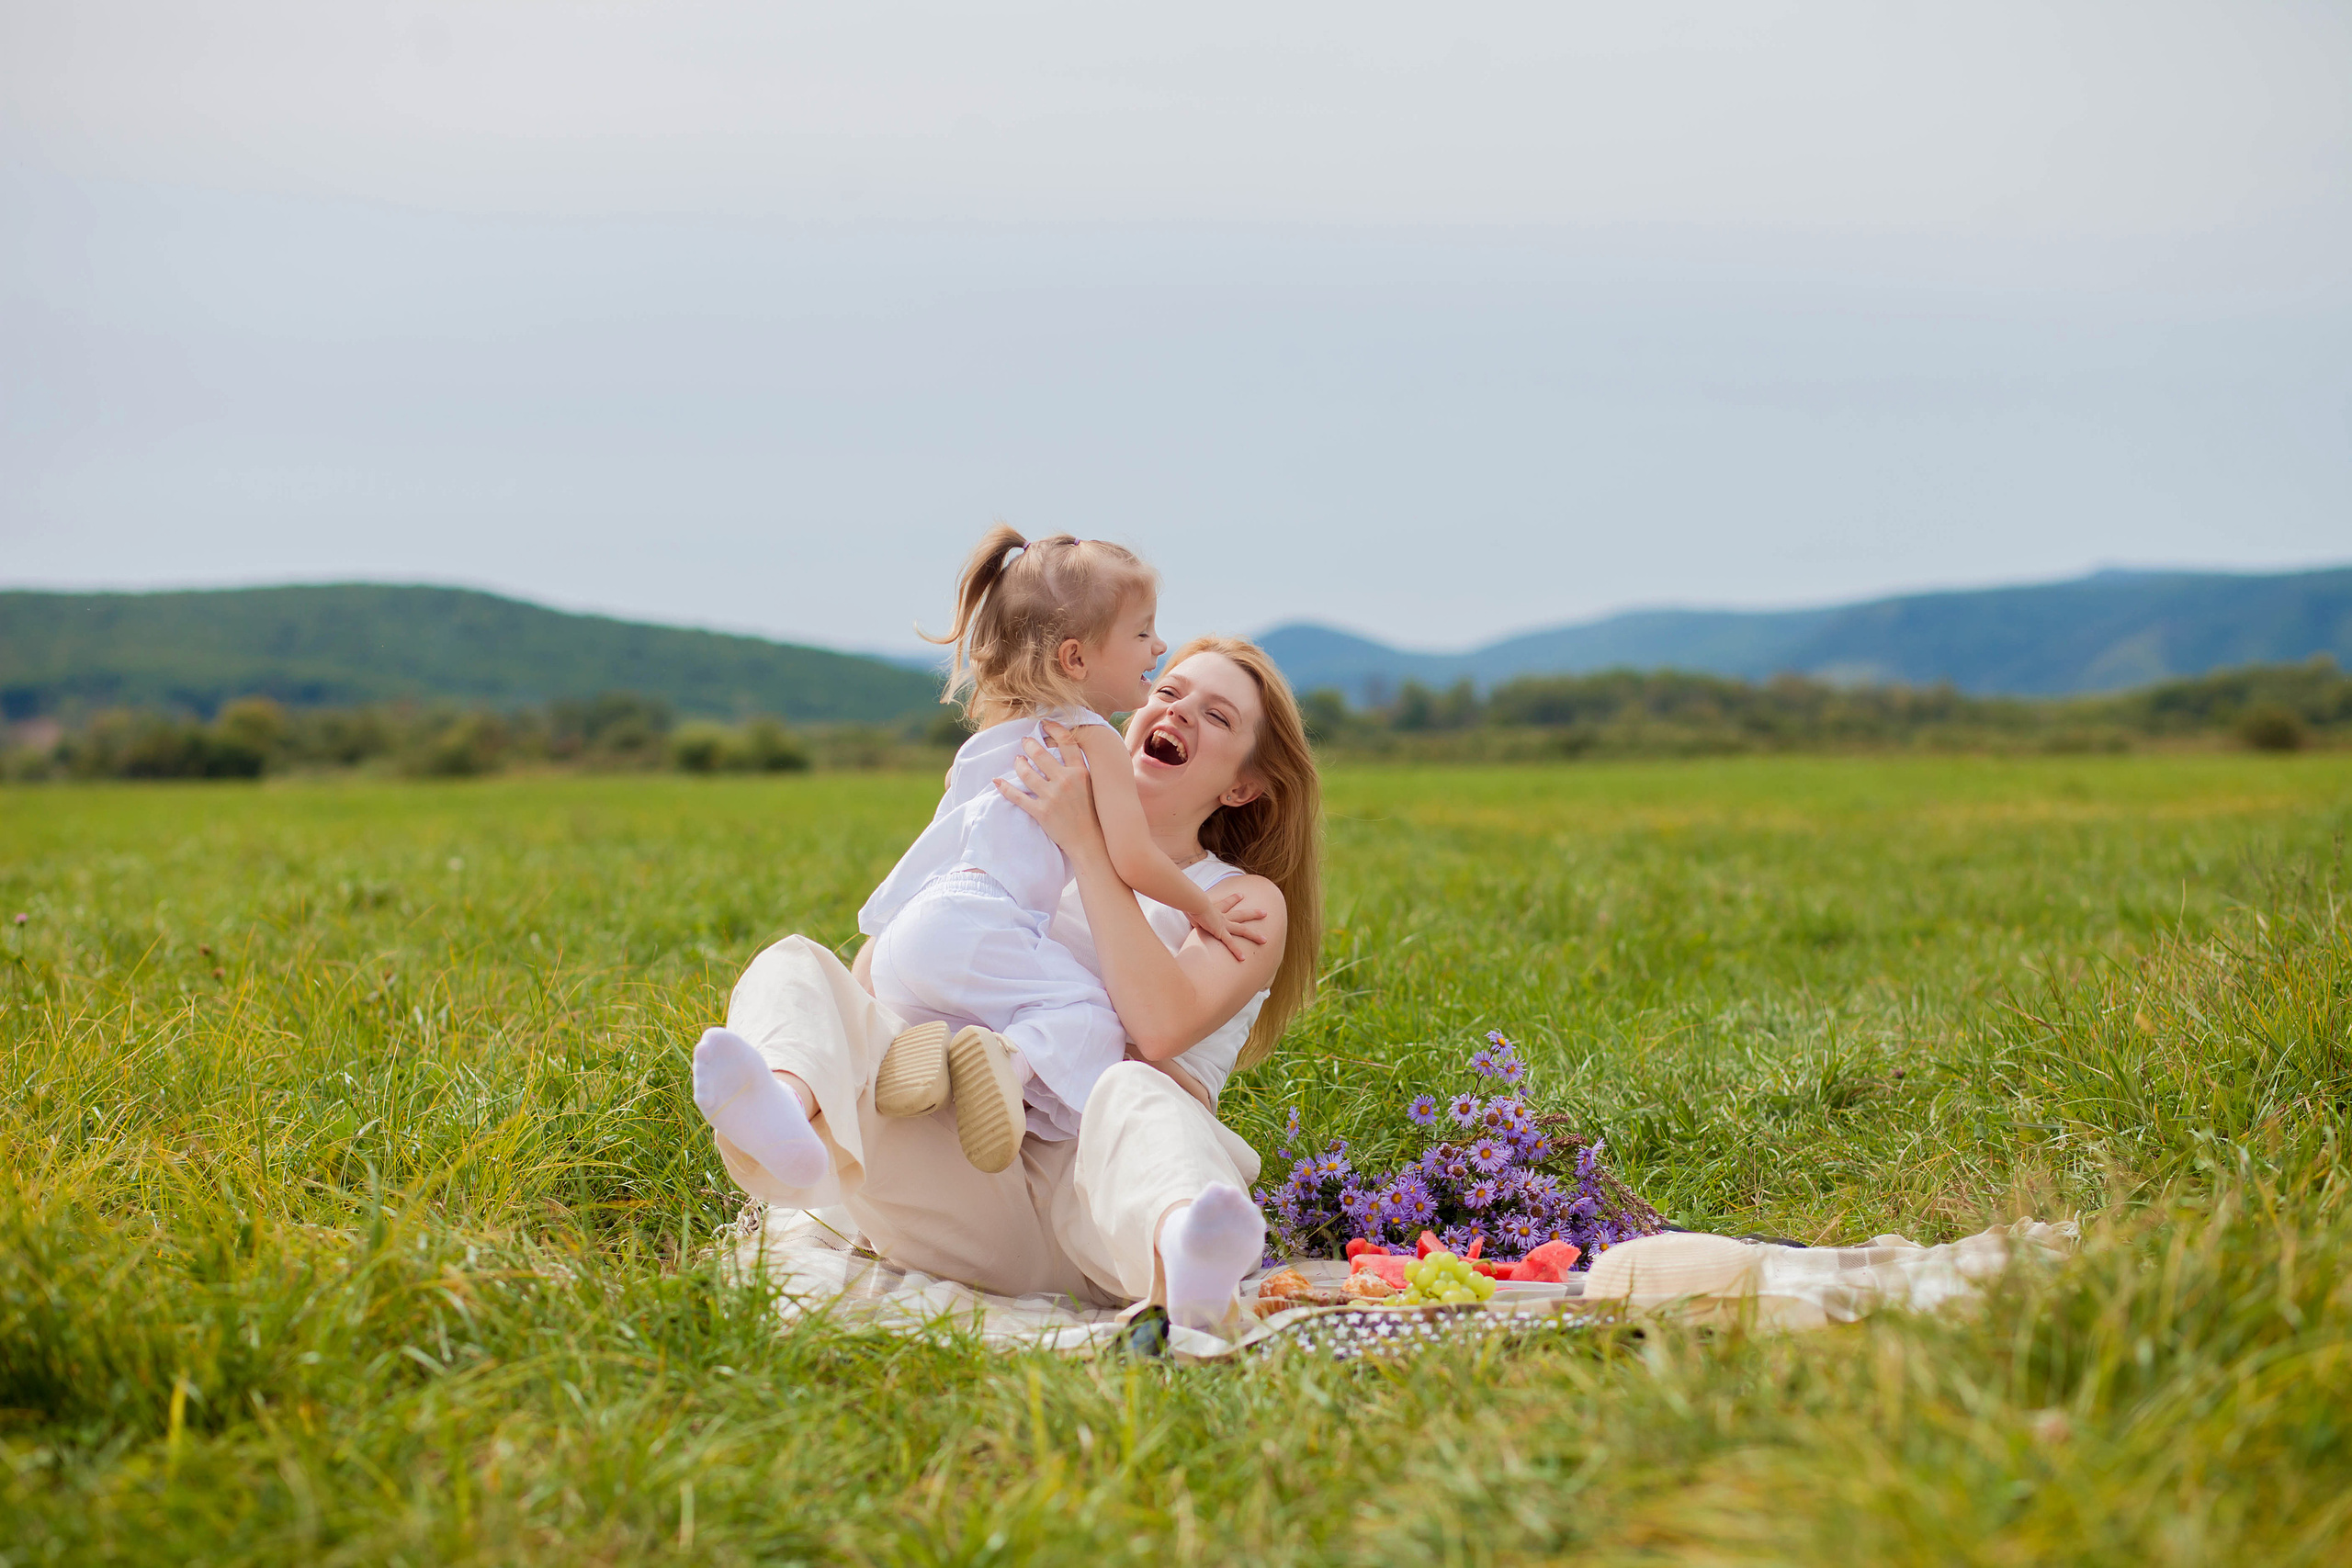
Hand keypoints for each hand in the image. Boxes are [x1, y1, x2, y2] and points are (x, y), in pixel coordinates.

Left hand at [992, 720, 1105, 857]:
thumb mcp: (1090, 785)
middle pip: (1040, 754)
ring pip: (1026, 773)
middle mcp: (1065, 781)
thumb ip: (1077, 768)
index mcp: (1080, 772)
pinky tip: (997, 782)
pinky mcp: (1041, 812)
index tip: (1044, 724)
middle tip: (1024, 741)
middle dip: (1029, 744)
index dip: (1053, 729)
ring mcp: (1052, 797)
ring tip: (1017, 761)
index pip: (1066, 741)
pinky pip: (1018, 796)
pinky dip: (1005, 788)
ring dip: (1018, 764)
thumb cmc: (1091, 813)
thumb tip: (1065, 750)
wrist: (1089, 841)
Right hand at [1191, 898, 1265, 961]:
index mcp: (1215, 908)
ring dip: (1254, 935)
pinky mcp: (1220, 932)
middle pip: (1241, 914)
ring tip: (1265, 940)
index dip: (1234, 898)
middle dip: (1253, 913)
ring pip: (1243, 930)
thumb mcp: (1189, 905)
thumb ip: (1187, 907)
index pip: (1226, 902)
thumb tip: (1180, 902)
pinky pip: (1230, 943)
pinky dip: (1236, 951)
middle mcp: (1222, 916)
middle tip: (1265, 912)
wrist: (1194, 903)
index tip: (1241, 895)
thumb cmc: (1189, 902)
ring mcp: (1223, 924)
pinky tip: (1243, 958)